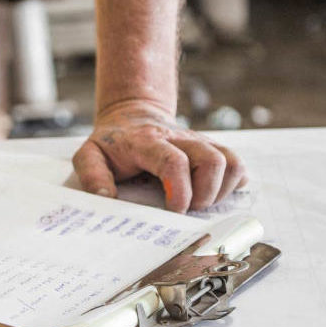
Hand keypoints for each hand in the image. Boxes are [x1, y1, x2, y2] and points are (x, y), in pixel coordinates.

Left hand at [72, 100, 247, 212]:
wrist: (132, 116)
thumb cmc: (112, 142)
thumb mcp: (89, 154)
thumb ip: (92, 175)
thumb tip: (105, 198)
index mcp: (147, 142)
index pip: (174, 161)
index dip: (181, 189)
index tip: (176, 210)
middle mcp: (179, 139)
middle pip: (212, 160)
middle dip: (206, 194)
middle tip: (188, 210)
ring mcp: (199, 142)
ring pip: (231, 161)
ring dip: (221, 190)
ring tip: (200, 203)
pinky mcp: (211, 149)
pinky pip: (236, 164)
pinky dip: (232, 183)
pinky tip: (212, 193)